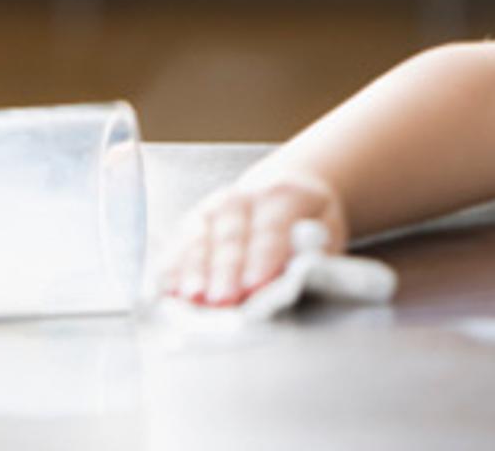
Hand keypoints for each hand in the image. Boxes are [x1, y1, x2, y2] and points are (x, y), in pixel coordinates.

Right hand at [162, 169, 347, 306]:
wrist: (281, 195)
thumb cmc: (308, 222)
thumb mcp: (327, 230)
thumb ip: (314, 251)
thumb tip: (298, 274)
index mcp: (284, 195)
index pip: (272, 227)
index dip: (264, 255)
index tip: (257, 284)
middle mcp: (243, 197)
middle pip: (232, 235)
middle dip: (225, 269)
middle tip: (223, 300)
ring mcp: (210, 208)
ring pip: (199, 239)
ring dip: (193, 271)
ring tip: (191, 298)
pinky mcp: (189, 225)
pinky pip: (176, 248)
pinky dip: (171, 270)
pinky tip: (167, 292)